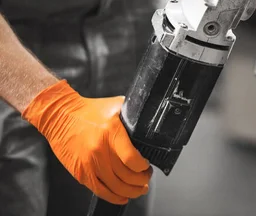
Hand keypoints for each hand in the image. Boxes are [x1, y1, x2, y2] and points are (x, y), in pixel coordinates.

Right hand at [22, 80, 151, 204]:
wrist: (59, 115)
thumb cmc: (89, 110)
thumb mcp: (116, 106)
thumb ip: (133, 115)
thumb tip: (149, 122)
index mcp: (111, 132)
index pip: (132, 159)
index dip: (143, 166)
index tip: (147, 165)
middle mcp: (100, 150)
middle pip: (126, 176)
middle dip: (141, 180)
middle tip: (146, 177)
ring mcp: (89, 164)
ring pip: (115, 187)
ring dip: (131, 191)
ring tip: (139, 189)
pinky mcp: (80, 172)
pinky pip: (100, 190)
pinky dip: (114, 197)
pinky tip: (123, 197)